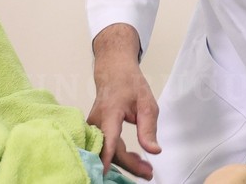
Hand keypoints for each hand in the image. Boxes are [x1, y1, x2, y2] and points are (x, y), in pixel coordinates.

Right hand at [87, 24, 161, 178]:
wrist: (113, 72)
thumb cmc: (129, 84)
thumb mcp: (146, 103)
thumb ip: (149, 128)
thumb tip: (153, 151)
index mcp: (110, 112)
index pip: (108, 138)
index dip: (107, 156)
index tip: (105, 173)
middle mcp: (96, 121)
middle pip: (108, 151)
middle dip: (128, 165)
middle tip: (148, 172)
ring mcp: (91, 127)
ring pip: (105, 152)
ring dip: (124, 162)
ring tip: (145, 167)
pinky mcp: (92, 131)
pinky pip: (103, 148)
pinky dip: (118, 156)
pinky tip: (133, 159)